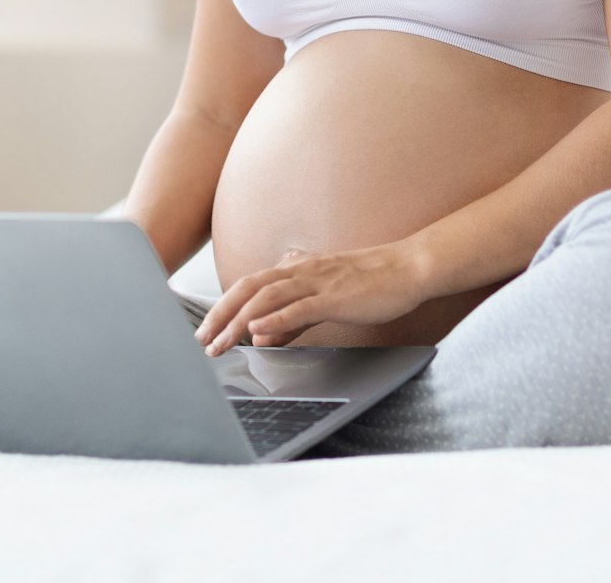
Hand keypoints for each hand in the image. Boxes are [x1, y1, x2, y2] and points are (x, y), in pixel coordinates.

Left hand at [194, 242, 427, 355]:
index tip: (206, 331)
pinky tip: (258, 330)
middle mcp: (301, 271)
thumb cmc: (370, 284)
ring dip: (239, 320)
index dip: (223, 307)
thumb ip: (293, 317)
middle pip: (248, 288)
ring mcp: (317, 281)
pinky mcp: (335, 296)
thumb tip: (263, 335)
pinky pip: (300, 307)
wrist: (408, 268)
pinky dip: (275, 318)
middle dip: (221, 315)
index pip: (249, 285)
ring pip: (267, 297)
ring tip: (221, 343)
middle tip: (202, 341)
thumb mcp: (323, 299)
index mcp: (297, 270)